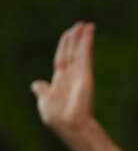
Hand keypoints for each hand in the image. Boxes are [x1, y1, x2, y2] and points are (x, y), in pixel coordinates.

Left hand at [32, 22, 96, 137]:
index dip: (65, 45)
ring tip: (87, 25)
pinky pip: (85, 56)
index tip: (69, 34)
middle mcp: (71, 75)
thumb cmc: (57, 117)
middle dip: (76, 38)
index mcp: (60, 80)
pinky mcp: (85, 74)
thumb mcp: (44, 102)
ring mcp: (79, 74)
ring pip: (80, 51)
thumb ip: (42, 91)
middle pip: (72, 51)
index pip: (62, 58)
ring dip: (83, 37)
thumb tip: (36, 84)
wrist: (69, 125)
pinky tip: (88, 33)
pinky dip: (86, 44)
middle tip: (81, 25)